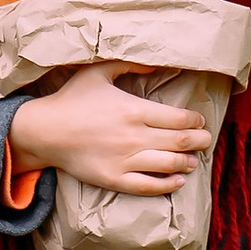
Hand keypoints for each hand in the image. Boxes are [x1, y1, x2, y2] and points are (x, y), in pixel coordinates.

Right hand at [7, 66, 213, 196]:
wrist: (44, 131)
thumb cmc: (72, 99)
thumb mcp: (98, 72)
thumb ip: (130, 65)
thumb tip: (157, 63)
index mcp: (133, 110)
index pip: (179, 119)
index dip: (195, 121)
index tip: (199, 121)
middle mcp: (133, 136)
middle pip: (180, 142)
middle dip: (200, 141)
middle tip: (205, 140)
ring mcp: (124, 160)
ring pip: (169, 165)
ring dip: (188, 163)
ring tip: (193, 161)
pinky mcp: (114, 178)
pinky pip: (149, 186)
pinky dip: (168, 185)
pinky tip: (177, 181)